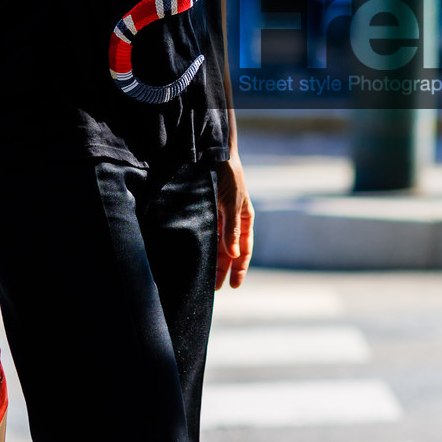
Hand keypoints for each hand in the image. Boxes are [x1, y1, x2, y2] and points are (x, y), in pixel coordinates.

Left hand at [214, 155, 253, 289]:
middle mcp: (232, 220)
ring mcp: (219, 217)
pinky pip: (205, 234)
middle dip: (223, 269)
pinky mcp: (205, 212)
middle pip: (229, 251)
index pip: (245, 249)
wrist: (213, 153)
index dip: (240, 268)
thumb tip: (234, 255)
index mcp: (245, 218)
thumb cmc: (228, 176)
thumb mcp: (231, 203)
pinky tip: (196, 257)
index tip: (234, 285)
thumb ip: (231, 229)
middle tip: (215, 288)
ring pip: (216, 244)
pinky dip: (202, 246)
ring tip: (204, 278)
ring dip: (212, 260)